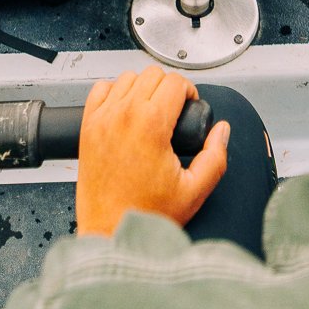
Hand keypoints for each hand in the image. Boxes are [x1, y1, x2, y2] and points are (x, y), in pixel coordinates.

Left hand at [74, 66, 230, 235]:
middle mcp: (124, 114)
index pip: (175, 81)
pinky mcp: (87, 127)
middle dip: (168, 88)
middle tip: (173, 111)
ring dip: (142, 88)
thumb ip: (215, 157)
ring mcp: (102, 119)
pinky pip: (100, 89)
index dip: (189, 91)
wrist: (110, 234)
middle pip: (152, 74)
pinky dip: (114, 93)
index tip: (189, 105)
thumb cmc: (146, 215)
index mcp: (151, 124)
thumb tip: (221, 130)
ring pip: (127, 77)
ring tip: (151, 112)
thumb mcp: (194, 191)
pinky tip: (125, 111)